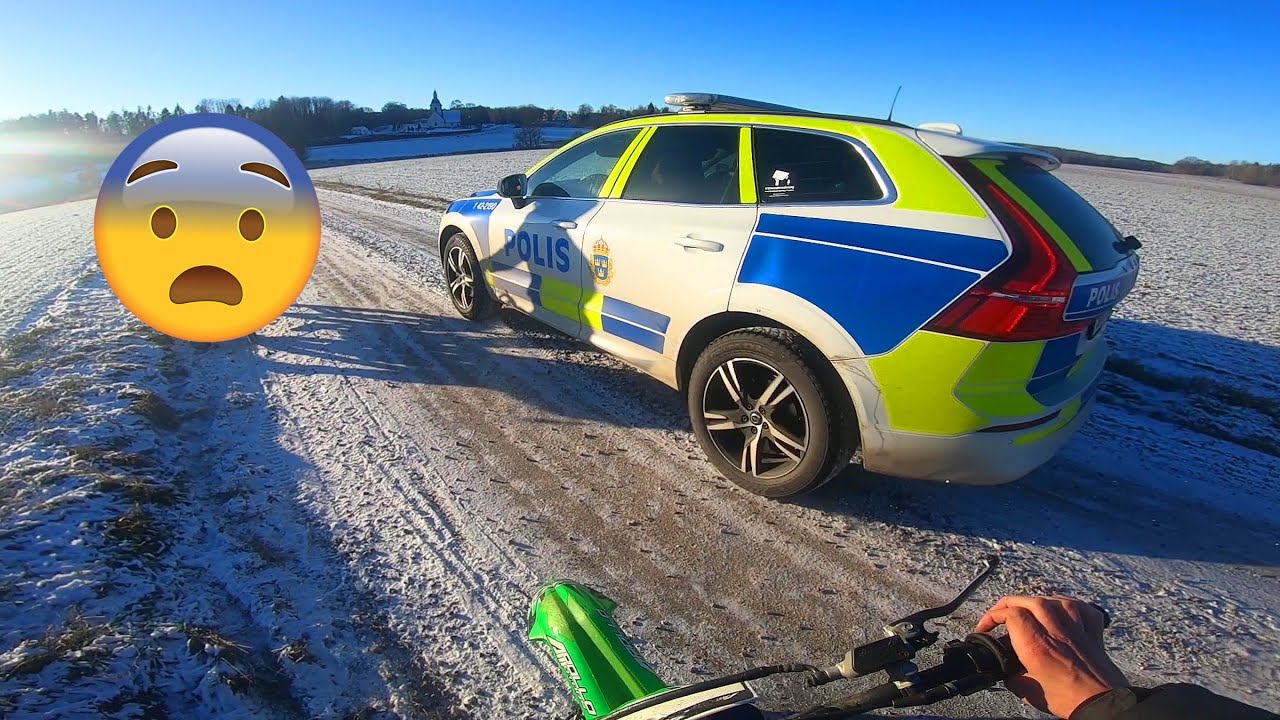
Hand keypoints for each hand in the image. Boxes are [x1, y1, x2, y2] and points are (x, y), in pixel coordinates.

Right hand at [976, 596, 1128, 718]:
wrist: (1103, 704)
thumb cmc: (1070, 700)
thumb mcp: (1030, 692)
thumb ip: (1014, 677)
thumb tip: (1008, 673)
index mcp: (1036, 644)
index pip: (1010, 613)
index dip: (992, 617)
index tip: (985, 628)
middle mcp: (1055, 630)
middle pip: (1028, 601)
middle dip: (1008, 605)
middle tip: (999, 616)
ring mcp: (1076, 628)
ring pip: (1052, 599)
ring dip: (1035, 602)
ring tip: (1026, 610)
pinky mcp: (1092, 631)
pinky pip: (1079, 606)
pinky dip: (1067, 604)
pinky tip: (1060, 608)